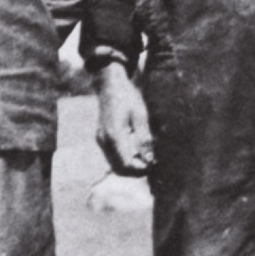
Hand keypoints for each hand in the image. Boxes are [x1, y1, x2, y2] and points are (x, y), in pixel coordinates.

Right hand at [94, 61, 153, 175]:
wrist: (110, 85)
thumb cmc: (127, 97)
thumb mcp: (140, 116)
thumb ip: (144, 139)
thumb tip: (149, 159)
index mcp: (113, 134)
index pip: (126, 163)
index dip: (141, 169)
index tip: (154, 164)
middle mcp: (104, 140)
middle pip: (119, 168)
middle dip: (136, 170)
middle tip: (151, 163)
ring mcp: (101, 139)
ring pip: (114, 164)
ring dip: (130, 165)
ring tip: (145, 156)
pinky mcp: (101, 137)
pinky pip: (112, 156)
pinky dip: (124, 158)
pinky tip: (136, 150)